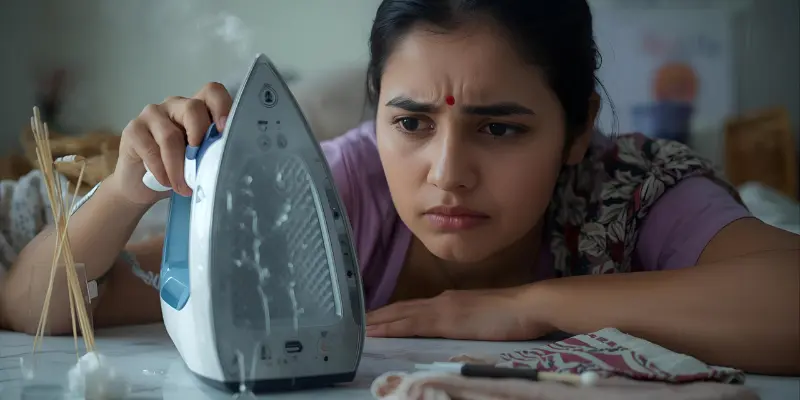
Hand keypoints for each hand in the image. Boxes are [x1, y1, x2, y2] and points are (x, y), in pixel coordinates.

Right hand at [107, 82, 232, 204]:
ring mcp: (152, 115)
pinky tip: (166, 182)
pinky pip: (151, 149)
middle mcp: (175, 106)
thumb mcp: (199, 160)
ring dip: (179, 167)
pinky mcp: (133, 130)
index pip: (212, 92)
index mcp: (197, 109)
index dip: (221, 107)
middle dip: (200, 139)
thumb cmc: (177, 170)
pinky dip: (162, 171)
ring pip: (171, 135)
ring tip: (184, 187)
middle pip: (192, 109)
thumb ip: (211, 151)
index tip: (224, 131)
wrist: (141, 185)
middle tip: (201, 167)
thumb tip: (228, 160)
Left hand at [365, 288, 553, 340]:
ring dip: (378, 322)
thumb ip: (467, 322)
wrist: (528, 306)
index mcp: (450, 302)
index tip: (374, 319)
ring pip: (401, 315)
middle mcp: (441, 301)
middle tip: (355, 322)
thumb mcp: (484, 318)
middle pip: (401, 309)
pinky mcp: (445, 320)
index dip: (392, 313)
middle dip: (378, 316)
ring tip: (358, 328)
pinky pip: (411, 325)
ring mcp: (442, 309)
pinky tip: (378, 333)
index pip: (413, 308)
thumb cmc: (515, 315)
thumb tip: (456, 330)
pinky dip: (391, 327)